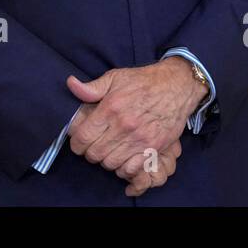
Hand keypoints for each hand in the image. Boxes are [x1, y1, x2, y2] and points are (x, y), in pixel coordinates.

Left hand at [65, 58, 207, 195]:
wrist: (176, 86)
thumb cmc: (143, 81)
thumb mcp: (115, 77)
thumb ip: (92, 87)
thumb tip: (71, 85)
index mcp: (111, 108)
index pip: (83, 137)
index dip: (76, 143)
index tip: (78, 142)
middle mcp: (124, 125)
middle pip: (95, 154)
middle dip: (89, 153)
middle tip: (93, 147)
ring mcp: (140, 139)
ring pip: (111, 163)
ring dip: (105, 161)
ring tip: (107, 152)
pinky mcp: (153, 147)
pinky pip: (131, 169)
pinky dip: (123, 168)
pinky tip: (122, 159)